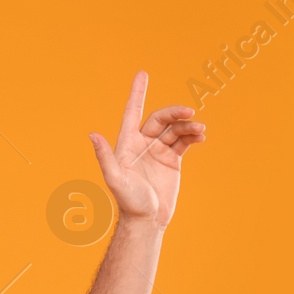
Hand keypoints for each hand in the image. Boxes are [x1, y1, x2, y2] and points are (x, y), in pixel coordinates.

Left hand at [89, 71, 204, 227]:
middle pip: (160, 119)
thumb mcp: (115, 178)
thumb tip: (92, 135)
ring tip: (200, 129)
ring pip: (175, 129)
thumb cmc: (128, 202)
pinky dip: (192, 136)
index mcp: (127, 143)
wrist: (147, 220)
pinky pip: (183, 142)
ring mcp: (158, 151)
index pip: (133, 111)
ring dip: (188, 126)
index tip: (143, 73)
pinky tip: (200, 136)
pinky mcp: (171, 160)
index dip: (137, 93)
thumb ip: (105, 156)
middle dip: (175, 113)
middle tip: (190, 113)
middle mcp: (142, 143)